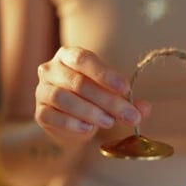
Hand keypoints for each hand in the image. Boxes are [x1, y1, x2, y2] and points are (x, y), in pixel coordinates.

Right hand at [35, 47, 150, 144]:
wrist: (72, 126)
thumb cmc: (95, 102)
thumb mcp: (114, 98)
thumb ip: (128, 101)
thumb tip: (145, 108)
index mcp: (70, 56)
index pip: (84, 60)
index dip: (105, 74)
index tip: (126, 89)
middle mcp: (51, 69)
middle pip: (79, 82)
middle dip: (107, 100)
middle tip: (129, 115)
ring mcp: (42, 90)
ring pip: (63, 98)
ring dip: (90, 111)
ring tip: (110, 122)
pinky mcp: (40, 112)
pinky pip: (52, 115)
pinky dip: (71, 123)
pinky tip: (88, 129)